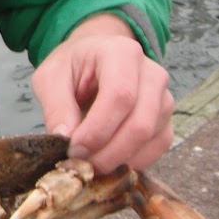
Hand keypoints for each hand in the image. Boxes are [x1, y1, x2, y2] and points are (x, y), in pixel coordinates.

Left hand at [30, 13, 173, 171]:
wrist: (95, 58)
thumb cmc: (73, 67)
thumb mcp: (51, 77)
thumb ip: (56, 106)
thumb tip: (65, 139)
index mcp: (122, 53)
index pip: (119, 96)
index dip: (97, 130)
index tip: (74, 150)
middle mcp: (152, 74)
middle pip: (139, 123)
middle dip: (108, 153)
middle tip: (81, 165)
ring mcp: (164, 97)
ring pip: (150, 138)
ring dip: (119, 160)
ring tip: (90, 163)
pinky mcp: (167, 119)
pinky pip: (158, 147)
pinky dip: (134, 161)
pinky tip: (109, 161)